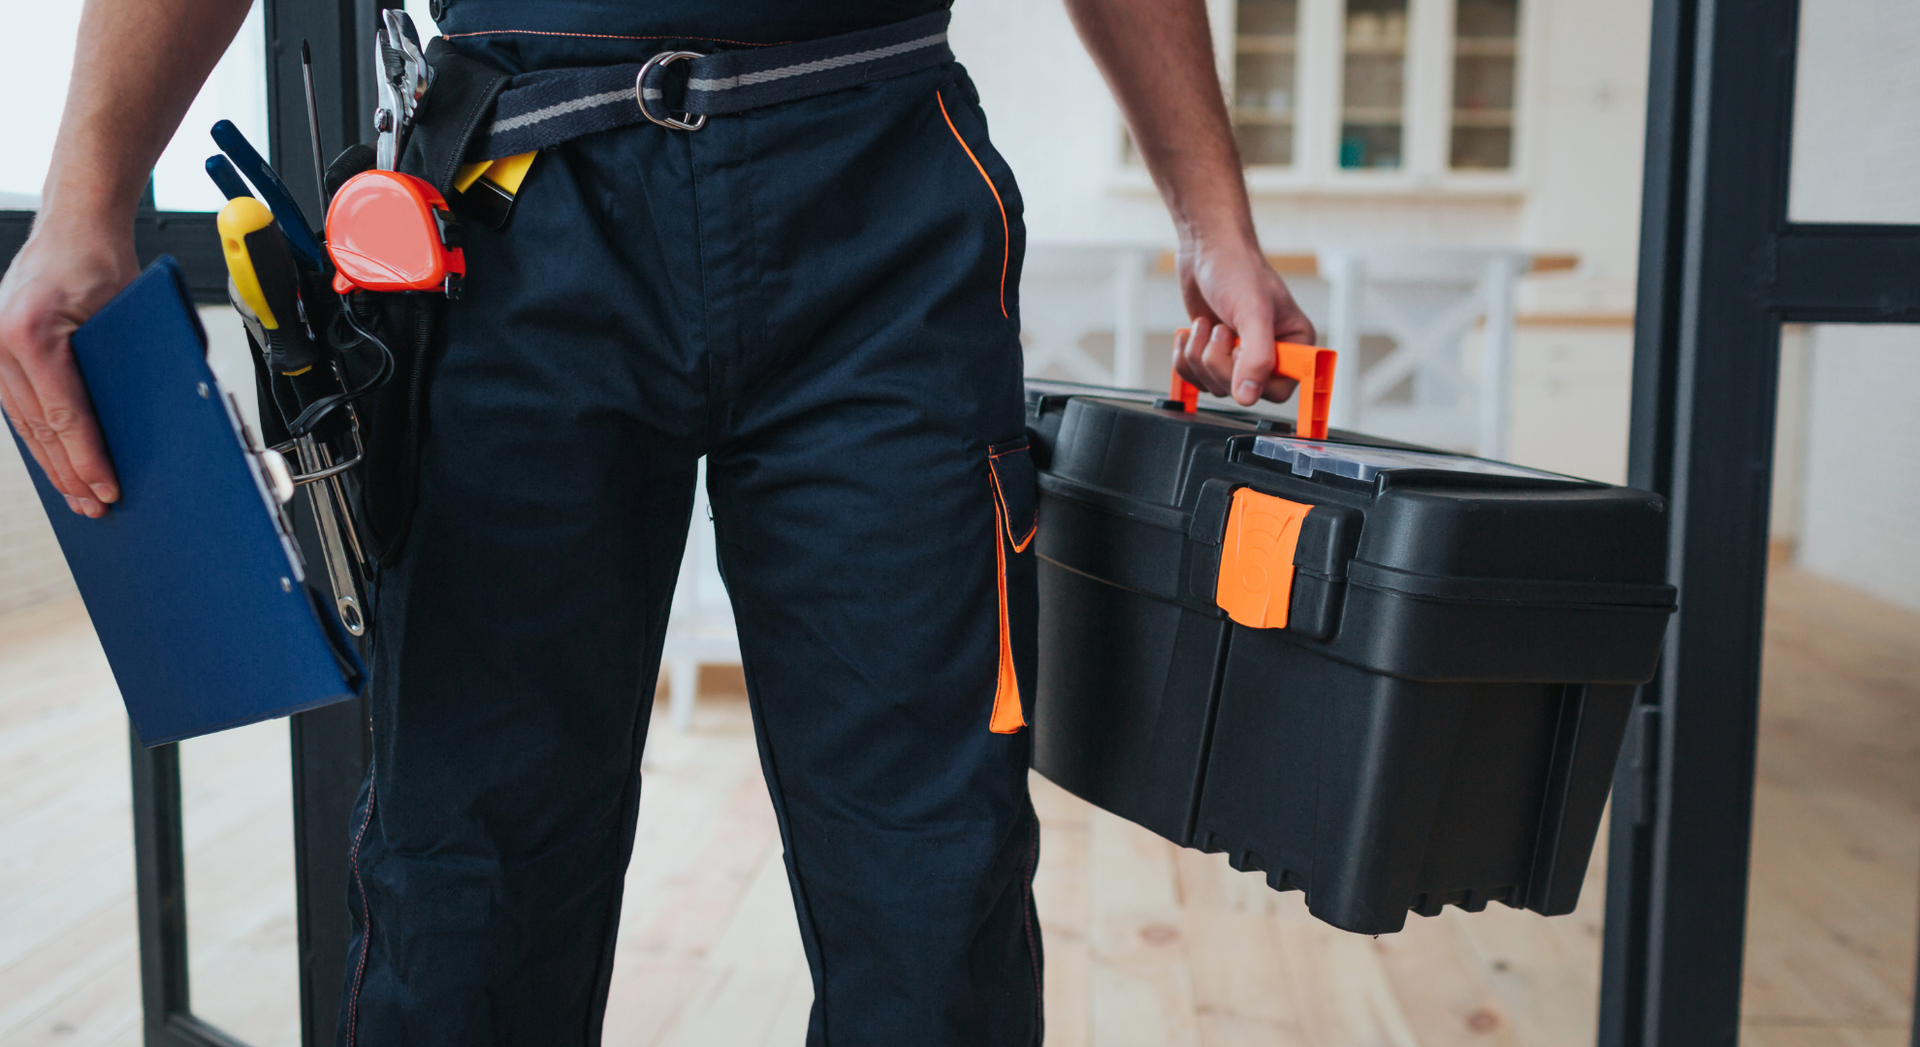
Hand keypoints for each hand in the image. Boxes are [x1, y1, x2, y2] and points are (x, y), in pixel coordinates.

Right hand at [0, 215, 137, 516]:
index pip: (65, 416)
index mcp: (32, 332)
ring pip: (24, 423)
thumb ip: (132, 366)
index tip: (107, 490)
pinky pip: (17, 405)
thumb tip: (155, 422)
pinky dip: (39, 437)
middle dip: (71, 474)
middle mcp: (0, 340)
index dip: (87, 461)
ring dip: (52, 463)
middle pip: (40, 428)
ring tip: (79, 497)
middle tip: (98, 508)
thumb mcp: (129, 316)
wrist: (73, 226)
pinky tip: (56, 463)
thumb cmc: (103, 264)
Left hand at [1173, 236, 1317, 406]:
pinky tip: (1190, 333)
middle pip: (1240, 391)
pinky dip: (1185, 357)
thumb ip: (1256, 357)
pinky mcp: (1215, 355)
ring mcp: (1240, 357)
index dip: (1252, 377)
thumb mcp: (1252, 312)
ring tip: (1206, 324)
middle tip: (1221, 329)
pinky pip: (1195, 379)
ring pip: (1214, 385)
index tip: (1240, 351)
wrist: (1207, 251)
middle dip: (1218, 361)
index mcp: (1294, 345)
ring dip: (1198, 355)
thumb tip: (1248, 396)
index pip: (1278, 390)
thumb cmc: (1238, 269)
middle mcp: (1270, 355)